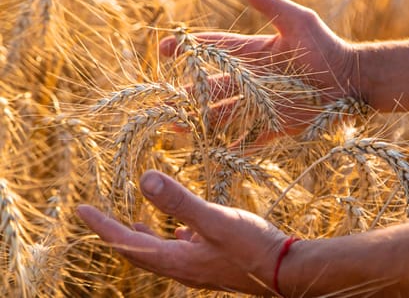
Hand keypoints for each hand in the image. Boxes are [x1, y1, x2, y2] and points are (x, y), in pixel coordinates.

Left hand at [77, 170, 286, 294]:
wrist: (284, 271)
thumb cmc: (251, 246)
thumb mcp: (214, 219)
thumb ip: (179, 201)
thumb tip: (144, 179)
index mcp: (176, 260)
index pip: (128, 242)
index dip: (103, 225)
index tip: (81, 209)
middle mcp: (181, 269)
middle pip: (138, 253)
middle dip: (115, 234)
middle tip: (98, 217)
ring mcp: (197, 268)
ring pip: (158, 254)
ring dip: (140, 238)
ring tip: (130, 224)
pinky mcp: (212, 263)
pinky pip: (181, 252)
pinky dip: (170, 240)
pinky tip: (179, 231)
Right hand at [160, 0, 356, 142]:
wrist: (351, 80)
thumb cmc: (326, 47)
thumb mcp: (297, 21)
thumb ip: (270, 4)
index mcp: (252, 54)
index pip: (213, 51)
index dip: (188, 49)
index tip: (164, 50)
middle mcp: (251, 81)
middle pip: (211, 87)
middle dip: (187, 93)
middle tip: (165, 101)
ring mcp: (262, 104)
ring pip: (224, 114)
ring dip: (202, 122)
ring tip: (178, 129)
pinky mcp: (276, 125)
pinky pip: (251, 138)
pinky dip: (235, 147)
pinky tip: (216, 153)